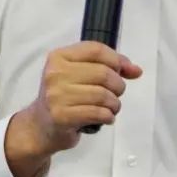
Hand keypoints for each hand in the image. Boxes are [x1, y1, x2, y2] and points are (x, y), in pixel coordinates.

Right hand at [4, 41, 142, 176]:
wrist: (40, 126)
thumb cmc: (64, 97)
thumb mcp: (79, 75)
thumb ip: (107, 67)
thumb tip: (136, 70)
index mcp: (59, 57)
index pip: (96, 50)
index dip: (116, 60)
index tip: (123, 71)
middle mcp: (55, 73)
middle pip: (103, 72)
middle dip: (118, 85)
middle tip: (116, 94)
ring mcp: (56, 95)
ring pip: (102, 94)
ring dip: (115, 103)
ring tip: (111, 108)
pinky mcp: (61, 116)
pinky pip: (97, 113)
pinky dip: (108, 116)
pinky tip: (106, 117)